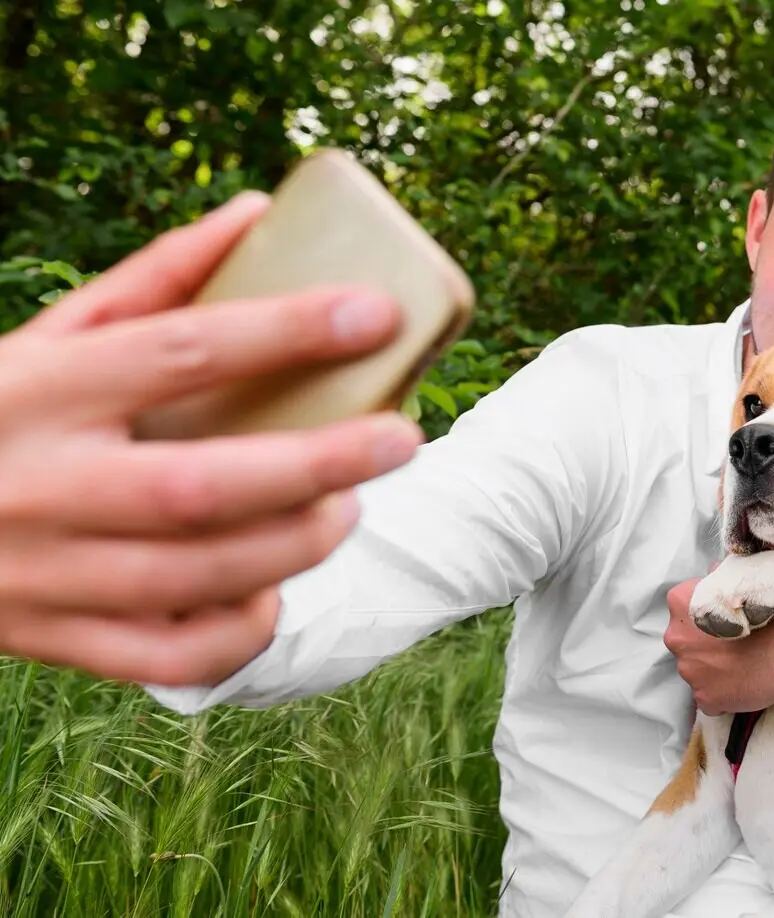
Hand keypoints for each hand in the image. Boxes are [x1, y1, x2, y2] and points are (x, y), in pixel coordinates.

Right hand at [0, 191, 422, 686]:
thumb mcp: (54, 334)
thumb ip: (154, 279)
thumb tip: (258, 214)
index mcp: (38, 387)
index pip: (181, 351)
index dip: (288, 330)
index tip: (376, 313)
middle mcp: (38, 484)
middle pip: (202, 485)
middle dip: (320, 465)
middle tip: (400, 439)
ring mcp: (42, 573)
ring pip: (196, 577)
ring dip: (297, 545)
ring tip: (348, 509)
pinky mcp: (52, 638)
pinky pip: (168, 657)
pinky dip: (240, 631)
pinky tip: (272, 590)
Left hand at [664, 574, 773, 714]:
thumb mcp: (743, 578)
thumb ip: (720, 578)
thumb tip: (714, 574)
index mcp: (680, 602)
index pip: (683, 605)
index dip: (706, 612)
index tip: (726, 617)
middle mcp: (676, 637)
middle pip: (685, 640)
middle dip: (704, 643)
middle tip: (735, 642)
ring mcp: (689, 671)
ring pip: (697, 670)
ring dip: (714, 668)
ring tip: (744, 663)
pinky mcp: (705, 698)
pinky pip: (710, 695)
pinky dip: (724, 692)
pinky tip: (746, 681)